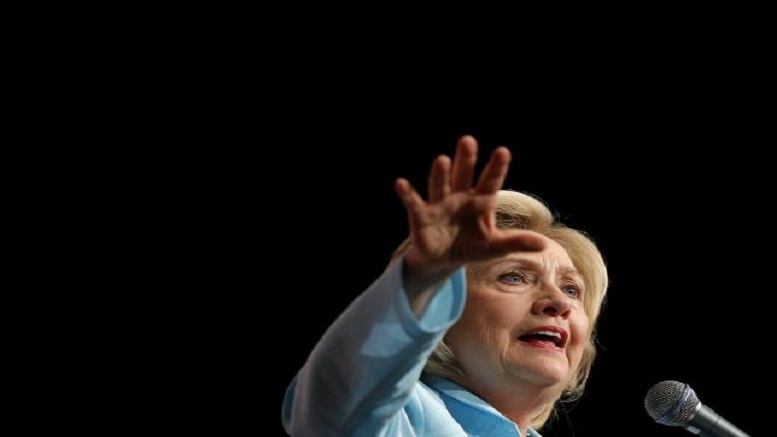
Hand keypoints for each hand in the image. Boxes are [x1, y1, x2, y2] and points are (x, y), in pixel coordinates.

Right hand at [396, 135, 545, 297]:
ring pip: (440, 186)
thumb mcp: (494, 247)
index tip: (503, 151)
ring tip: (442, 159)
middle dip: (465, 160)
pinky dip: (407, 194)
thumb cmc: (471, 247)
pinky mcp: (421, 217)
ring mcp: (439, 206)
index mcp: (479, 202)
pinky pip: (413, 203)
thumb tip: (544, 244)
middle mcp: (459, 198)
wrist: (443, 261)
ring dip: (440, 175)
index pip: (490, 182)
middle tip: (468, 140)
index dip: (496, 168)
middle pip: (463, 176)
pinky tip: (401, 183)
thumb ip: (516, 242)